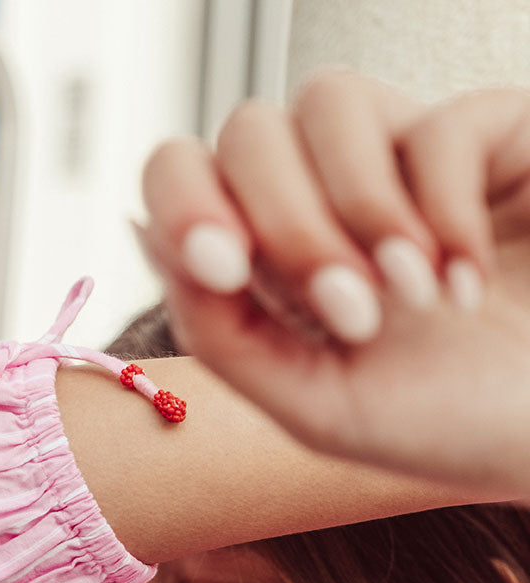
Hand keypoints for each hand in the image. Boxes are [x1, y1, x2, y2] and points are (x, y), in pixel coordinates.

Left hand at [140, 71, 529, 498]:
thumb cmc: (449, 428)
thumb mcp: (317, 408)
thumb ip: (223, 333)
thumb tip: (145, 235)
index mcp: (272, 259)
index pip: (187, 177)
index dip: (186, 202)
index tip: (227, 270)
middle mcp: (328, 196)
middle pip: (248, 132)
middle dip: (286, 223)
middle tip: (350, 313)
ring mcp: (405, 158)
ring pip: (327, 99)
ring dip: (360, 208)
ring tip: (411, 297)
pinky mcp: (491, 136)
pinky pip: (437, 123)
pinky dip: (445, 211)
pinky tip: (465, 284)